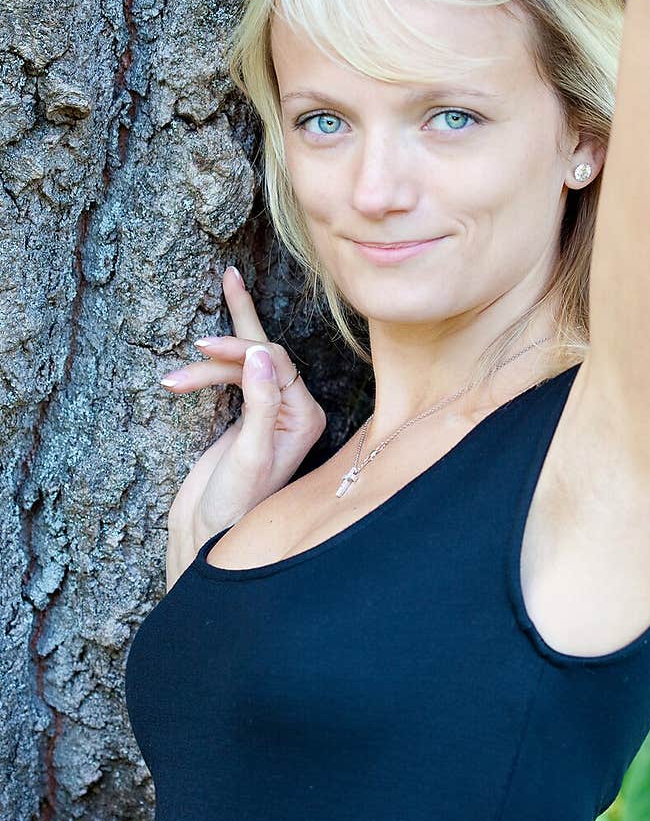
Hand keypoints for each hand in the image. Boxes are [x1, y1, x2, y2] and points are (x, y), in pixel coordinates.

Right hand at [159, 267, 326, 545]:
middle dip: (237, 330)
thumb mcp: (249, 454)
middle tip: (220, 289)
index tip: (202, 348)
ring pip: (242, 366)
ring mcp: (270, 411)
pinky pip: (234, 377)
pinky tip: (185, 375)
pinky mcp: (247, 415)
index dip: (241, 350)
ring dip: (207, 367)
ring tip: (172, 381)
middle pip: (264, 356)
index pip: (278, 363)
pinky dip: (208, 372)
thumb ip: (260, 403)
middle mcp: (294, 411)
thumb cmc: (236, 503)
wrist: (209, 531)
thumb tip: (260, 353)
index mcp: (305, 418)